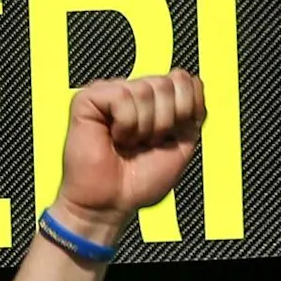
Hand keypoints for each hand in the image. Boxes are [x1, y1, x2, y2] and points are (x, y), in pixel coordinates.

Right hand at [52, 70, 201, 242]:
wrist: (111, 202)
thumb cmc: (140, 180)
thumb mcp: (183, 142)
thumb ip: (193, 110)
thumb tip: (190, 78)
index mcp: (154, 101)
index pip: (184, 80)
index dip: (186, 110)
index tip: (169, 137)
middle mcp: (133, 93)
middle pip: (167, 83)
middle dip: (164, 121)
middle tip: (144, 143)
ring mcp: (110, 93)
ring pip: (145, 89)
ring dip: (143, 127)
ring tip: (127, 143)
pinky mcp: (87, 100)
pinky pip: (121, 96)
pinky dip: (125, 124)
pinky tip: (113, 137)